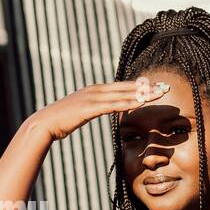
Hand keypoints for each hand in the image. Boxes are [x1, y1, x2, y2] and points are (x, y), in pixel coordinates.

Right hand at [34, 78, 169, 141]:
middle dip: (147, 87)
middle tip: (165, 87)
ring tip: (160, 94)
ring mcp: (92, 97)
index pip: (121, 86)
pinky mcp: (90, 108)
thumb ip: (90, 108)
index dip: (139, 86)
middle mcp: (95, 90)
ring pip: (123, 94)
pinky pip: (114, 105)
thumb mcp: (79, 112)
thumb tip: (98, 110)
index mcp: (94, 90)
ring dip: (143, 94)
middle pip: (126, 87)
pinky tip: (142, 103)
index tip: (155, 87)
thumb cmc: (60, 121)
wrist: (44, 123)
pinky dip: (129, 103)